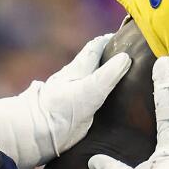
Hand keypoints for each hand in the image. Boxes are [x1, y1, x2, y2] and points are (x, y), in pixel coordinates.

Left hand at [0, 34, 130, 168]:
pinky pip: (95, 98)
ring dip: (106, 76)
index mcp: (80, 68)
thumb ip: (109, 74)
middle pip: (96, 63)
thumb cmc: (62, 108)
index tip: (126, 34)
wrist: (39, 133)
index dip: (110, 40)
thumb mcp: (91, 88)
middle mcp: (77, 79)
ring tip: (124, 76)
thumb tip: (126, 57)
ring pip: (94, 80)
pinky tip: (111, 101)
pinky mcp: (77, 113)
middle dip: (110, 56)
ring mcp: (76, 96)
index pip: (96, 47)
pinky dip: (103, 94)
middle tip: (129, 54)